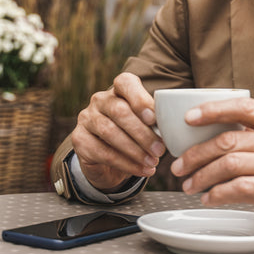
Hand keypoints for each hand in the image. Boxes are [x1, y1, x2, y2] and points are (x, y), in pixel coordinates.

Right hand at [70, 73, 165, 189]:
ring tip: (153, 162)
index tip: (153, 118)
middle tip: (160, 150)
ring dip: (135, 150)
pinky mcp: (79, 139)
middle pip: (120, 111)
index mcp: (118, 90)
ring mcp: (87, 118)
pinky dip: (126, 164)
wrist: (109, 158)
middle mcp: (99, 100)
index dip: (139, 99)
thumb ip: (156, 121)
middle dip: (143, 133)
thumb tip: (173, 128)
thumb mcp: (146, 124)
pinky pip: (103, 152)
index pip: (125, 83)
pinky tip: (142, 170)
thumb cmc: (134, 135)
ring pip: (110, 132)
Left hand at [169, 98, 253, 239]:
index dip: (212, 110)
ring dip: (202, 176)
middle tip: (179, 166)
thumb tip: (219, 138)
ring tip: (188, 186)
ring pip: (229, 164)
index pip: (243, 107)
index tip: (188, 118)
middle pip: (227, 140)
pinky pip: (239, 188)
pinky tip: (208, 199)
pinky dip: (217, 194)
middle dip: (196, 154)